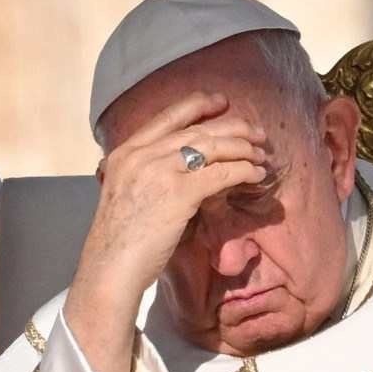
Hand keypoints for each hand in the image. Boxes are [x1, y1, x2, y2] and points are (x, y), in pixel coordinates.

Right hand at [64, 92, 267, 371]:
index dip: (198, 105)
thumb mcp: (128, 196)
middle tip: (257, 134)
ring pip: (212, 147)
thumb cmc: (121, 243)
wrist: (109, 269)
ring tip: (263, 155)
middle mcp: (140, 154)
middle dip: (233, 128)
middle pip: (197, 130)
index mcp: (125, 152)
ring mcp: (158, 170)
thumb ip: (148, 177)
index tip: (222, 103)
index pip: (167, 117)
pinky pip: (220, 173)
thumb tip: (185, 173)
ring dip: (243, 149)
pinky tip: (256, 175)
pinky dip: (243, 171)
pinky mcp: (177, 192)